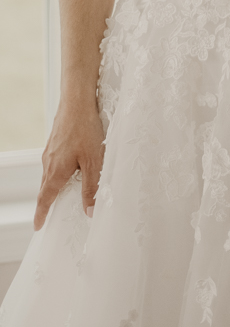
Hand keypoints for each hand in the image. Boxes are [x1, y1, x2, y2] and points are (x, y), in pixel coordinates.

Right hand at [34, 99, 105, 229]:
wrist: (77, 100)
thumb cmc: (86, 129)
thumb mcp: (94, 161)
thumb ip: (92, 187)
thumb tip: (89, 211)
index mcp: (56, 171)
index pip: (45, 199)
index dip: (41, 214)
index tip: (38, 226)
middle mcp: (49, 162)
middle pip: (45, 187)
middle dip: (46, 201)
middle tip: (48, 213)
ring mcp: (50, 150)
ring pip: (49, 173)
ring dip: (52, 184)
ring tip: (59, 193)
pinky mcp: (55, 140)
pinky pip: (53, 161)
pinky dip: (57, 170)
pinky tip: (67, 166)